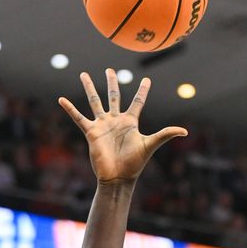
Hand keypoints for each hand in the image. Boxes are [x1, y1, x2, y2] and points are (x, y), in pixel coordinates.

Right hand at [58, 69, 186, 184]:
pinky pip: (79, 118)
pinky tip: (61, 99)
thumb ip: (166, 135)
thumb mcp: (150, 145)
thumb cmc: (135, 163)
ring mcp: (103, 125)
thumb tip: (185, 131)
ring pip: (95, 102)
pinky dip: (70, 109)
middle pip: (114, 96)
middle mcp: (116, 121)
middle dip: (112, 83)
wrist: (117, 177)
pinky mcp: (91, 132)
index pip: (138, 102)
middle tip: (109, 69)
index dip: (143, 91)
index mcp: (131, 122)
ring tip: (83, 74)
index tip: (147, 80)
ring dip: (89, 88)